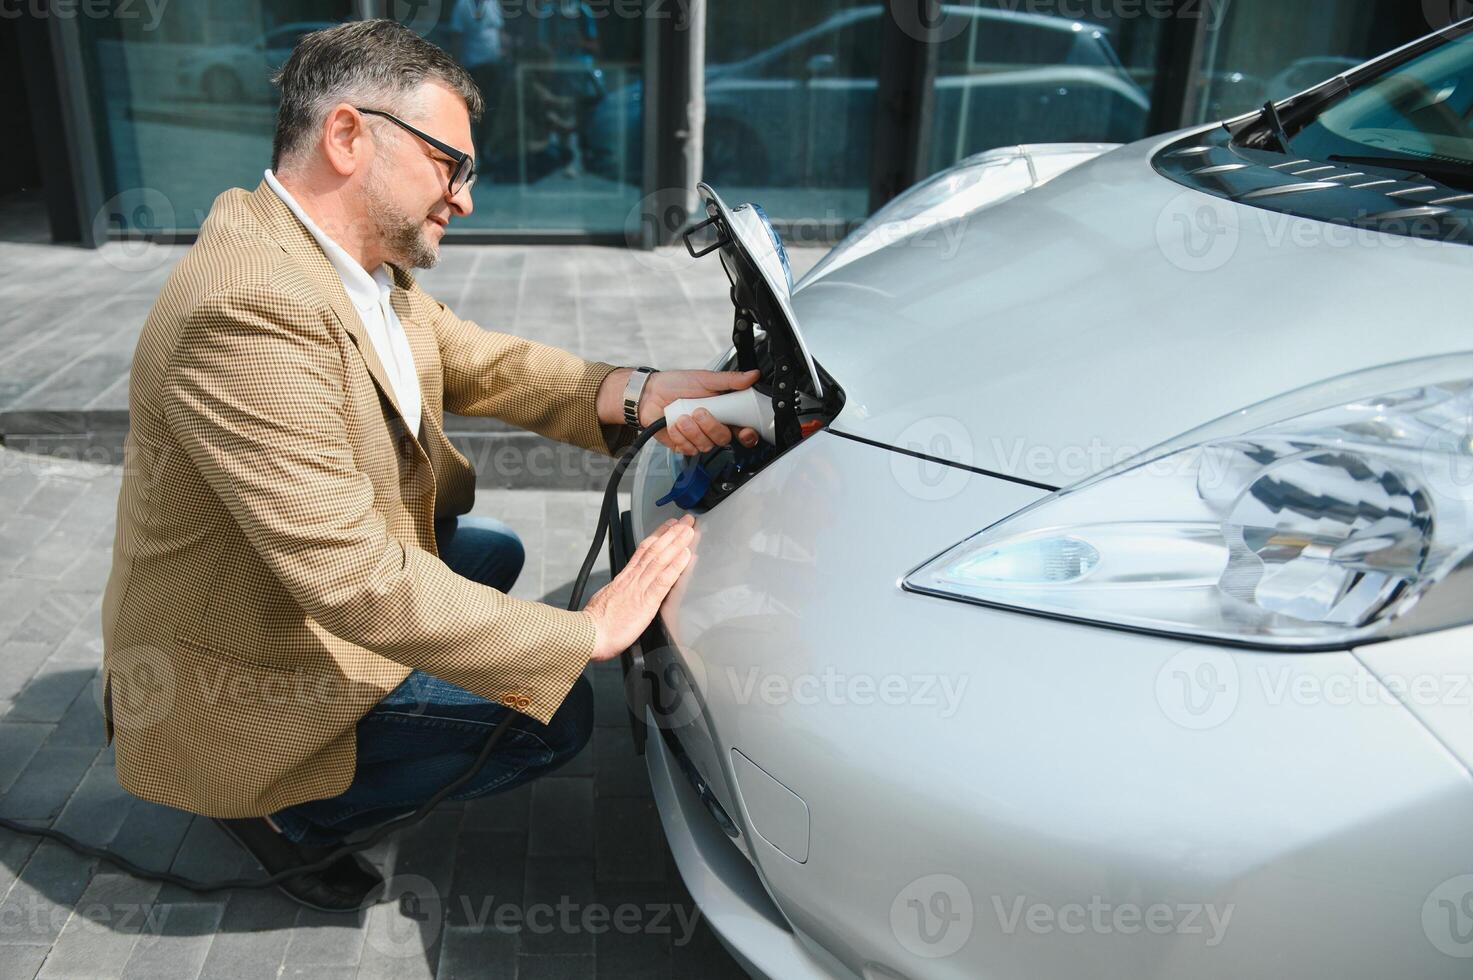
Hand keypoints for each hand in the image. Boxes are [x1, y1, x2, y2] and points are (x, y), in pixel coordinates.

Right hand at [583, 516, 695, 661]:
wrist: (588, 635)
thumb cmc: (595, 625)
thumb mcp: (606, 601)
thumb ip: (617, 593)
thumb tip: (621, 591)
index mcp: (623, 579)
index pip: (643, 552)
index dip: (657, 536)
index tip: (668, 526)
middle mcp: (632, 579)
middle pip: (654, 550)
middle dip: (671, 534)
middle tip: (686, 520)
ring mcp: (639, 588)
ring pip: (660, 559)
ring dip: (676, 543)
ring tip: (689, 530)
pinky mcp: (646, 602)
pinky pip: (663, 580)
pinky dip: (676, 566)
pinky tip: (686, 555)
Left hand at [599, 368, 762, 455]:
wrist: (649, 394)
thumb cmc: (676, 384)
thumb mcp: (705, 378)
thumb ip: (730, 380)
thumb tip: (752, 375)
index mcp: (723, 412)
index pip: (743, 430)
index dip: (747, 434)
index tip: (743, 431)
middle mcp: (712, 427)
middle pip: (723, 439)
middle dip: (710, 426)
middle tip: (698, 411)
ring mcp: (698, 437)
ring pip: (705, 446)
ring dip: (692, 430)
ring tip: (681, 415)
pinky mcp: (683, 445)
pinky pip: (688, 449)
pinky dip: (679, 436)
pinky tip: (673, 424)